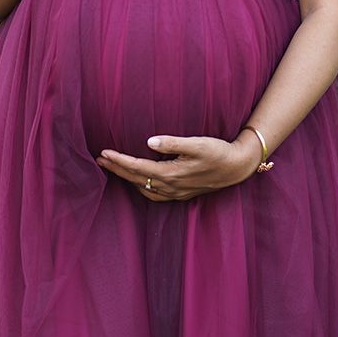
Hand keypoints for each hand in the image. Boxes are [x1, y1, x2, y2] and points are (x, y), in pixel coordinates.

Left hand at [96, 131, 262, 201]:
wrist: (237, 167)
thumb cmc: (219, 152)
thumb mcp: (198, 144)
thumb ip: (173, 143)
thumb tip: (150, 142)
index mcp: (171, 174)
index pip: (138, 167)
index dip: (119, 161)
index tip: (104, 153)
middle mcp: (171, 186)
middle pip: (136, 179)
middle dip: (117, 169)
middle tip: (100, 160)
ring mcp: (176, 192)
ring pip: (144, 188)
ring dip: (127, 178)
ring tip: (114, 168)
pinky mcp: (182, 193)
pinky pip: (155, 195)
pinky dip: (142, 187)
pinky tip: (139, 181)